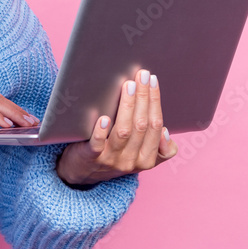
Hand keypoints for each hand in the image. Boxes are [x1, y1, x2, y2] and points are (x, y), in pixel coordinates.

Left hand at [55, 68, 177, 185]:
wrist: (82, 173)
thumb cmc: (113, 156)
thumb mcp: (139, 157)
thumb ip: (158, 148)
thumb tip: (165, 131)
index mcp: (147, 159)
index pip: (155, 126)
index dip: (155, 102)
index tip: (152, 81)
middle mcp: (131, 161)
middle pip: (141, 125)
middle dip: (144, 97)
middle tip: (142, 75)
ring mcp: (110, 160)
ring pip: (123, 131)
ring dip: (128, 106)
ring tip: (128, 85)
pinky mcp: (90, 158)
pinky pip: (97, 145)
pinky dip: (101, 131)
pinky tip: (104, 117)